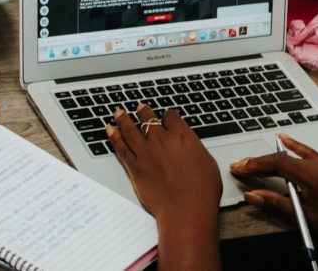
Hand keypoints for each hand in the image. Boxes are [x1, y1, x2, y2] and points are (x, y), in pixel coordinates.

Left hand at [106, 105, 221, 216]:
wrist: (186, 208)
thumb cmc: (202, 190)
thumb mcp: (207, 162)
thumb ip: (194, 150)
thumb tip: (190, 149)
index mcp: (182, 136)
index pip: (170, 117)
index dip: (167, 115)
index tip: (165, 116)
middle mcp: (162, 140)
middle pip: (148, 119)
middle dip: (143, 112)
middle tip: (140, 108)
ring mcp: (146, 152)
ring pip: (130, 130)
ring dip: (123, 119)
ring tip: (118, 113)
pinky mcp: (135, 167)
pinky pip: (121, 148)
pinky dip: (114, 137)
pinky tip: (110, 131)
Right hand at [229, 135, 317, 257]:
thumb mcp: (305, 219)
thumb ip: (277, 205)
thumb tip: (255, 195)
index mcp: (314, 176)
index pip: (278, 163)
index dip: (256, 164)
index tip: (240, 167)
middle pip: (288, 157)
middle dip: (265, 159)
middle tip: (245, 163)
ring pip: (304, 153)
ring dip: (285, 151)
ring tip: (273, 141)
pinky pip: (316, 156)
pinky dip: (303, 151)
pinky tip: (299, 150)